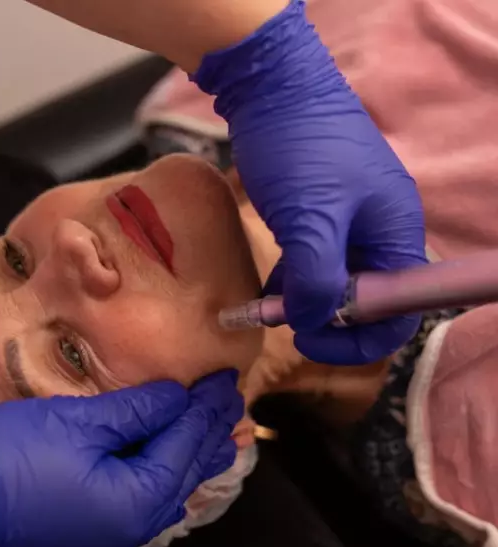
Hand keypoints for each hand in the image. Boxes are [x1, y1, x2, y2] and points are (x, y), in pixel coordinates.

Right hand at [0, 371, 241, 546]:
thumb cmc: (10, 456)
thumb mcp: (78, 423)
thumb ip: (136, 411)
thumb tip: (176, 398)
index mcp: (137, 500)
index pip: (184, 444)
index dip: (207, 409)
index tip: (227, 381)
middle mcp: (133, 527)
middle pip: (183, 470)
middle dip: (209, 434)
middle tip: (235, 404)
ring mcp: (111, 536)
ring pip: (167, 489)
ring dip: (192, 457)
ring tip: (222, 437)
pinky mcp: (89, 534)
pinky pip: (144, 502)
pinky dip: (164, 475)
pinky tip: (172, 467)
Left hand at [194, 0, 425, 364]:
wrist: (272, 90)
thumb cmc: (300, 149)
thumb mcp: (311, 219)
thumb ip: (318, 279)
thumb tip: (314, 322)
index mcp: (395, 237)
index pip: (397, 313)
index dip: (359, 341)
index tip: (310, 341)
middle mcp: (379, 237)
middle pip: (365, 304)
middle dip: (325, 320)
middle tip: (283, 322)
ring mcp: (349, 227)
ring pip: (334, 286)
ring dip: (303, 303)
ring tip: (265, 308)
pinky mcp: (320, 219)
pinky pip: (313, 265)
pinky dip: (291, 283)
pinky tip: (265, 291)